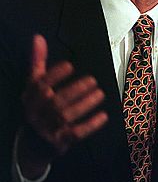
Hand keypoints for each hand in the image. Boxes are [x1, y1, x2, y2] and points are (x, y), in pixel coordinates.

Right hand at [19, 34, 107, 175]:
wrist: (32, 143)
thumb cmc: (37, 106)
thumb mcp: (34, 84)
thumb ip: (38, 61)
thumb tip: (38, 38)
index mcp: (30, 97)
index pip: (40, 85)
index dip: (54, 75)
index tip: (69, 65)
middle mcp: (37, 113)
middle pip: (55, 102)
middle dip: (75, 90)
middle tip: (92, 80)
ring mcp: (48, 129)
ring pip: (67, 116)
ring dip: (85, 104)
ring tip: (100, 93)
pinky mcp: (60, 141)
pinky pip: (76, 134)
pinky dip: (90, 125)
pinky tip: (103, 116)